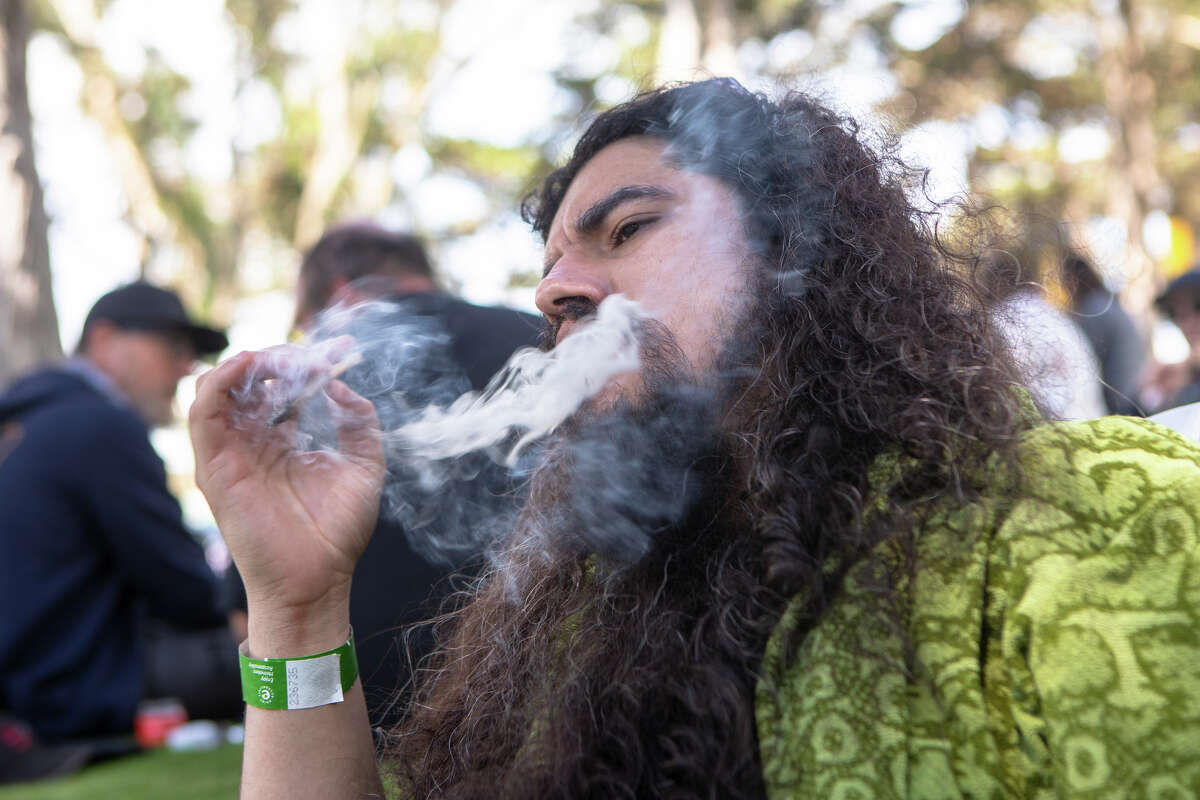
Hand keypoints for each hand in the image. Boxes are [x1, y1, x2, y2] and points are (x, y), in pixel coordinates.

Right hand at [189, 350, 383, 644]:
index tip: (333, 351)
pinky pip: (203, 413)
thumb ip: (360, 423)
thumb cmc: (338, 532)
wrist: (318, 579)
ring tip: (273, 359)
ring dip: (243, 365)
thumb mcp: (366, 467)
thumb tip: (342, 386)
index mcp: (284, 443)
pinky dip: (220, 382)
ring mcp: (231, 455)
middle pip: (247, 384)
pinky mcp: (215, 468)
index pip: (280, 389)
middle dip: (273, 360)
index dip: (302, 365)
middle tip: (302, 355)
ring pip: (217, 391)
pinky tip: (247, 367)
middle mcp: (253, 445)